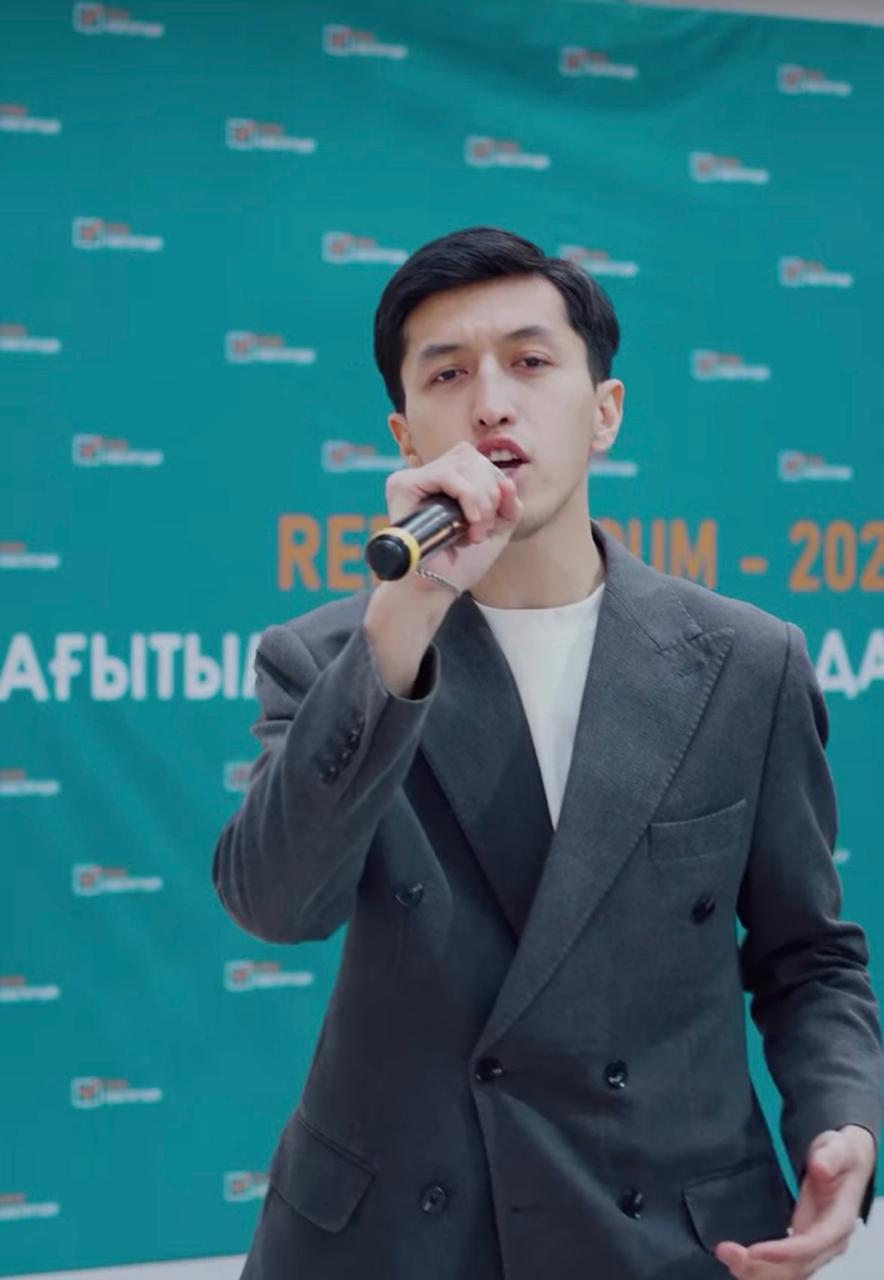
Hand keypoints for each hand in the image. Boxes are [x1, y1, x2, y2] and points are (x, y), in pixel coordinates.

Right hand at [384, 441, 522, 596]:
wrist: (436, 586)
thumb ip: (509, 504)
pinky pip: (448, 475)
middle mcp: (429, 476)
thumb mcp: (497, 529)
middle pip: (473, 458)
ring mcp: (414, 479)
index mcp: (448, 481)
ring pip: (463, 464)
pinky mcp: (403, 485)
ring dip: (480, 500)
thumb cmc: (461, 562)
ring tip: (473, 532)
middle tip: (481, 532)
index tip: (494, 522)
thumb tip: (509, 481)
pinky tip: (469, 521)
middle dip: (490, 496)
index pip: (479, 462)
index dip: (496, 487)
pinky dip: (467, 496)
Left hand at [715, 1127, 875, 1278]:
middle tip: (726, 1251)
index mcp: (838, 1222)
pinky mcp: (801, 1244)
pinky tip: (737, 1260)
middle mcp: (827, 1242)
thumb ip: (831, 1157)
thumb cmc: (841, 1154)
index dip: (783, 1251)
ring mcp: (813, 1246)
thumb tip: (820, 1168)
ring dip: (756, 1271)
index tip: (754, 1251)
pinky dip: (760, 1267)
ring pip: (787, 1271)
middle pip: (795, 1267)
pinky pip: (782, 1265)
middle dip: (760, 1266)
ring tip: (726, 1256)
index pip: (811, 1245)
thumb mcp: (839, 1147)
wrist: (845, 1161)